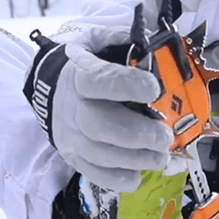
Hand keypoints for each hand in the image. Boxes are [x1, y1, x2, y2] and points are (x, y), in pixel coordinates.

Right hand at [23, 25, 171, 191]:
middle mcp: (73, 108)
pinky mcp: (74, 157)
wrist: (53, 89)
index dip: (126, 85)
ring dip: (134, 159)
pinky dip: (117, 179)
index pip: (99, 80)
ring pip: (99, 154)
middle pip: (99, 126)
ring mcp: (71, 136)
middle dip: (137, 134)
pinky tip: (138, 175)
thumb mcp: (99, 42)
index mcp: (80, 75)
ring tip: (160, 156)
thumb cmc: (87, 65)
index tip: (154, 88)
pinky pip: (94, 173)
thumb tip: (155, 42)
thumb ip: (124, 40)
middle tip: (164, 136)